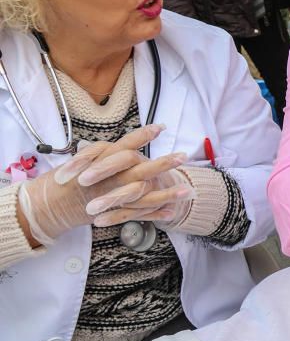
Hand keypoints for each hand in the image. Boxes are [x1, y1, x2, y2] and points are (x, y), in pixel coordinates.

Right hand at [16, 125, 185, 243]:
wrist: (50, 205)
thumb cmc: (66, 179)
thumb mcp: (84, 160)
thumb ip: (106, 154)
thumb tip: (129, 147)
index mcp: (102, 161)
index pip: (125, 145)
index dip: (142, 136)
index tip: (160, 127)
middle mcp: (109, 178)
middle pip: (140, 169)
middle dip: (163, 163)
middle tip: (183, 156)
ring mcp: (112, 196)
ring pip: (144, 193)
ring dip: (167, 192)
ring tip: (188, 191)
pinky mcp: (114, 211)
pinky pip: (138, 212)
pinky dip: (156, 212)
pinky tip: (173, 211)